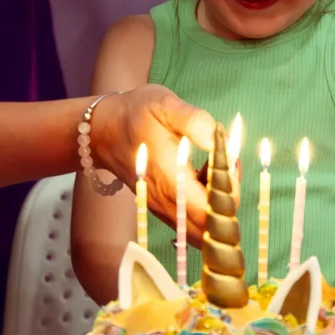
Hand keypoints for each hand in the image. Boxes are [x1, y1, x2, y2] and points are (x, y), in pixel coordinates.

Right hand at [93, 85, 215, 245]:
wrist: (103, 130)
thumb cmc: (136, 115)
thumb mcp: (164, 105)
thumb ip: (194, 120)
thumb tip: (217, 139)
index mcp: (169, 180)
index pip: (208, 212)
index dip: (229, 196)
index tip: (231, 163)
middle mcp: (165, 203)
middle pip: (209, 229)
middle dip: (229, 203)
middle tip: (229, 167)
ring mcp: (163, 210)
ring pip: (202, 229)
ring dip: (218, 206)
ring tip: (218, 170)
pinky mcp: (163, 210)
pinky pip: (191, 222)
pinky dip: (207, 207)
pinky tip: (206, 177)